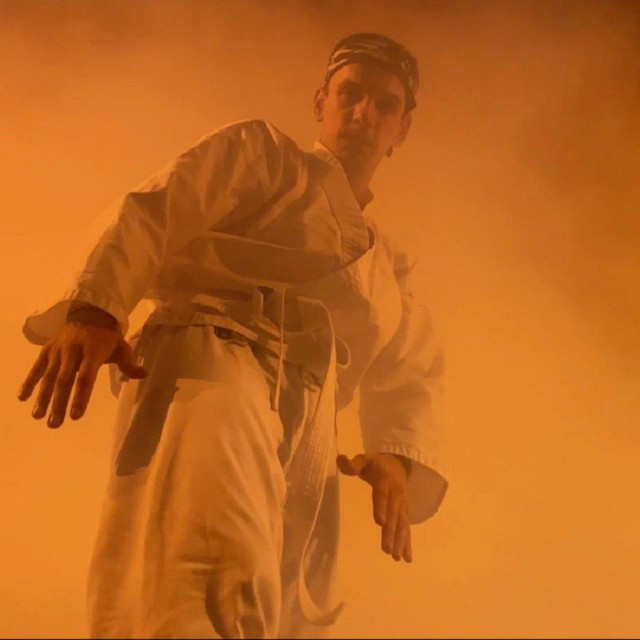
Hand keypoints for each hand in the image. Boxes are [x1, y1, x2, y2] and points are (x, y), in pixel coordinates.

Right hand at [18, 321, 146, 427]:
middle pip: (64, 380)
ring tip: (38, 416)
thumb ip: (128, 363)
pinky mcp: (46, 350)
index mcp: (93, 351)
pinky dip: (28, 382)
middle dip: (58, 403)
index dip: (81, 396)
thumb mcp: (121, 347)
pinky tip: (22, 398)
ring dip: (42, 397)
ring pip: (48, 376)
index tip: (76, 415)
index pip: (86, 377)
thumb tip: (144, 374)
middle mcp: (72, 351)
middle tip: (55, 424)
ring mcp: (57, 350)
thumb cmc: (107, 337)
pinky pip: (36, 367)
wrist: (88, 313)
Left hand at [337, 452, 411, 562]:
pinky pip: (407, 527)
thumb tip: (340, 459)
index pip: (382, 495)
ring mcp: (402, 504)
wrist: (399, 463)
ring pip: (402, 523)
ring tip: (396, 558)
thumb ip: (352, 464)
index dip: (381, 507)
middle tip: (386, 550)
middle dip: (390, 532)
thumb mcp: (364, 460)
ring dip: (400, 541)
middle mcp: (396, 494)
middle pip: (393, 514)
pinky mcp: (405, 511)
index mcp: (384, 480)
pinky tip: (406, 558)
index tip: (380, 523)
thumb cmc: (376, 464)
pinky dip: (407, 542)